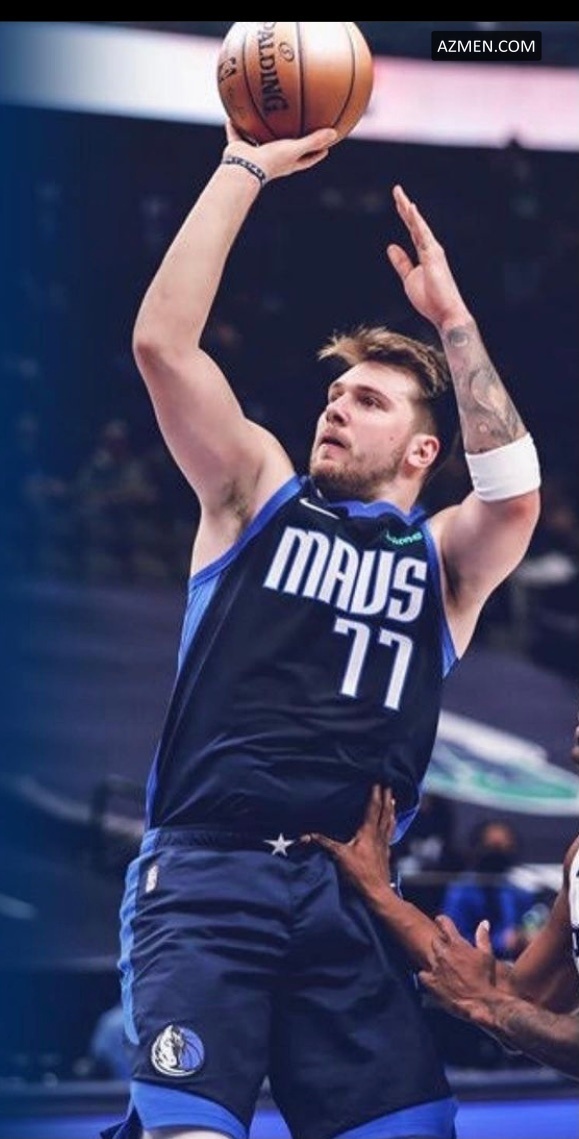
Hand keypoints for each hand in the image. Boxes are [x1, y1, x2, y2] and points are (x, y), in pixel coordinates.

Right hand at [223, 119, 337, 181]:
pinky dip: (234, 125)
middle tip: (298, 127)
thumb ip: (313, 141)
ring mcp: (255, 155)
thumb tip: (335, 133)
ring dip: (260, 131)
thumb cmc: (271, 161)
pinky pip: (236, 134)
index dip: (317, 155)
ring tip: (264, 117)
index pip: (307, 160)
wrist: (244, 169)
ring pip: (259, 140)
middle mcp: (272, 159)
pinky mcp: (239, 149)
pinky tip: (233, 113)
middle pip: (284, 149)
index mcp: (287, 163)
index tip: (327, 148)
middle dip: (290, 141)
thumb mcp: (295, 149)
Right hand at [301, 784, 395, 899]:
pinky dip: (391, 825)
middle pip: (385, 812)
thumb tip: (306, 835)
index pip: (373, 808)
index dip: (376, 794)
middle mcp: (378, 835)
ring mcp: (384, 844)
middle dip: (386, 798)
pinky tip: (391, 825)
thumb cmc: (359, 873)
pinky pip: (390, 833)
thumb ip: (323, 843)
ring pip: (389, 822)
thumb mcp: (339, 856)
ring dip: (391, 809)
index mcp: (368, 832)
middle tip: (389, 785)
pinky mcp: (386, 853)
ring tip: (393, 800)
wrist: (376, 892)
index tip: (379, 782)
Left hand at [386, 184, 470, 330]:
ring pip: (418, 225)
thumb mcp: (409, 278)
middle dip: (405, 207)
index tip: (398, 203)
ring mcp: (433, 251)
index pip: (413, 231)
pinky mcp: (434, 255)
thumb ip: (401, 262)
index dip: (405, 216)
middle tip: (396, 190)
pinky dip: (417, 221)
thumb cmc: (430, 298)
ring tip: (399, 195)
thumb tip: (391, 246)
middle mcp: (430, 248)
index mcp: (425, 254)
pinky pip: (423, 235)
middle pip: (415, 223)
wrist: (445, 312)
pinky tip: (410, 208)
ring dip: (408, 209)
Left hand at [418, 914, 497, 1016]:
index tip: (441, 922)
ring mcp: (436, 968)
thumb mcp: (487, 955)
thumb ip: (483, 937)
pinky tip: (433, 979)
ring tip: (442, 967)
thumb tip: (484, 922)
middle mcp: (444, 953)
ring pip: (428, 956)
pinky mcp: (431, 982)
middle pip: (434, 940)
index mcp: (457, 944)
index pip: (443, 922)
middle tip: (447, 951)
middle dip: (440, 944)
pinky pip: (421, 974)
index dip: (442, 921)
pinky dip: (426, 975)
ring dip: (435, 960)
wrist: (482, 1003)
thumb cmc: (486, 978)